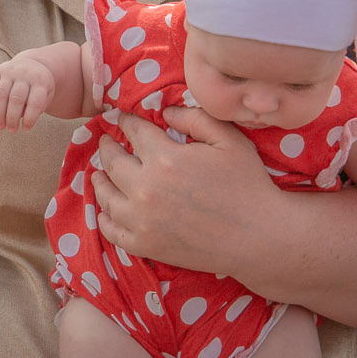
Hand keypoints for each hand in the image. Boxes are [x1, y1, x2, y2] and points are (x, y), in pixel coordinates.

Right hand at [0, 55, 55, 129]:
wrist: (32, 64)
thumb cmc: (39, 87)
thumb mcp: (45, 95)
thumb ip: (37, 107)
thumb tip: (21, 119)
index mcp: (40, 81)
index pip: (35, 102)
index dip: (30, 118)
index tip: (26, 128)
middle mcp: (25, 74)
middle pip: (16, 99)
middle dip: (12, 118)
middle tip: (11, 130)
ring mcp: (10, 71)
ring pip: (1, 94)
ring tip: (0, 127)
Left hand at [90, 106, 277, 274]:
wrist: (258, 237)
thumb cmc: (248, 184)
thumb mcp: (229, 140)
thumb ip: (194, 118)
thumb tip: (165, 112)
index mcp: (165, 159)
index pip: (134, 131)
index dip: (126, 121)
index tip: (122, 117)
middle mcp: (145, 189)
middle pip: (112, 162)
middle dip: (107, 147)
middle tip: (106, 141)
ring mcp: (142, 221)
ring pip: (105, 196)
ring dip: (98, 180)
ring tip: (98, 174)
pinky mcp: (145, 246)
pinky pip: (111, 230)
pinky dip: (104, 217)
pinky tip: (105, 210)